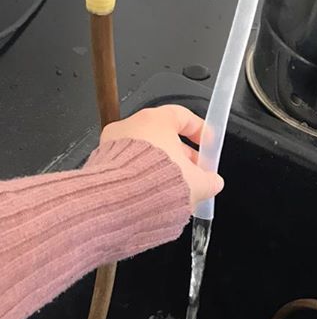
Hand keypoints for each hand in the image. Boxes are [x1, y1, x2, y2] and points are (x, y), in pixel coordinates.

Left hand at [101, 105, 223, 208]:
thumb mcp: (196, 183)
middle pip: (164, 136)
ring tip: (176, 189)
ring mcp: (113, 144)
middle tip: (195, 173)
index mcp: (156, 120)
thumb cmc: (155, 183)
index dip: (200, 130)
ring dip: (164, 168)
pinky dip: (143, 177)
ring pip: (146, 152)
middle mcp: (132, 126)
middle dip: (183, 156)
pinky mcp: (102, 164)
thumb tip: (212, 183)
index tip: (208, 144)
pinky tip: (156, 195)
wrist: (118, 203)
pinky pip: (129, 166)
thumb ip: (209, 180)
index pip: (183, 116)